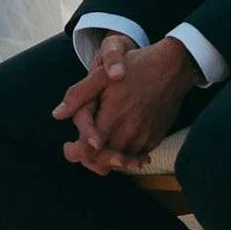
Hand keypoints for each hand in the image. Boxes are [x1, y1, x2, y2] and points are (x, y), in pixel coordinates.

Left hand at [54, 33, 142, 173]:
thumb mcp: (102, 75)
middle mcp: (128, 134)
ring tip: (100, 145)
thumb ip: (78, 96)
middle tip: (82, 146)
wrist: (173, 67)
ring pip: (121, 162)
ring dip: (108, 156)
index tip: (69, 145)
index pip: (88, 151)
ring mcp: (144, 138)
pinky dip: (127, 154)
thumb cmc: (136, 67)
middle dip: (90, 157)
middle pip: (103, 162)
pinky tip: (120, 142)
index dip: (75, 153)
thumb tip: (57, 114)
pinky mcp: (156, 138)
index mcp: (111, 119)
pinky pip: (137, 156)